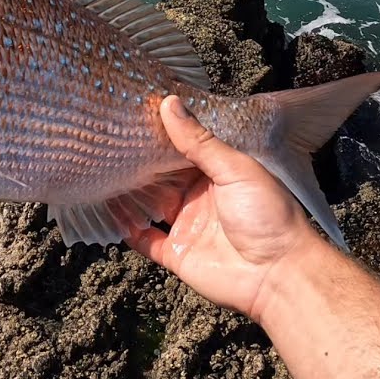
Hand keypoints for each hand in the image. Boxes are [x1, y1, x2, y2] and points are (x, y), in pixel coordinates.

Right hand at [128, 96, 321, 321]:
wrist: (279, 275)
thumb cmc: (267, 215)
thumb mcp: (235, 169)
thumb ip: (199, 141)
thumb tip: (168, 103)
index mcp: (217, 173)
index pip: (181, 149)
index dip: (160, 135)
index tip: (133, 115)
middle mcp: (198, 197)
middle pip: (160, 177)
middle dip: (138, 164)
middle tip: (107, 142)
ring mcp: (186, 226)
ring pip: (148, 206)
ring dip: (128, 194)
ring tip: (100, 172)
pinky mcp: (176, 253)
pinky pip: (143, 239)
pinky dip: (126, 228)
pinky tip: (108, 212)